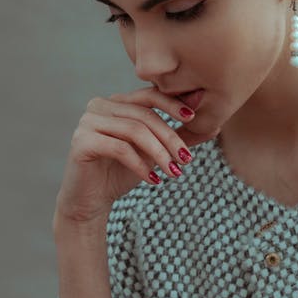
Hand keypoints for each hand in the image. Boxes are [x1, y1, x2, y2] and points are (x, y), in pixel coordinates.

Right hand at [55, 87, 214, 225]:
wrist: (89, 201)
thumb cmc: (120, 173)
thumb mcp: (154, 153)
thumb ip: (179, 137)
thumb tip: (215, 125)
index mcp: (115, 102)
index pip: (149, 95)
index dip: (173, 104)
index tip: (194, 118)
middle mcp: (99, 106)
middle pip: (144, 115)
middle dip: (170, 137)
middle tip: (187, 159)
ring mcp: (88, 122)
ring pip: (134, 131)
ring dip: (159, 153)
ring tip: (174, 172)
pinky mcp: (82, 142)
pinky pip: (119, 148)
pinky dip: (140, 165)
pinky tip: (153, 180)